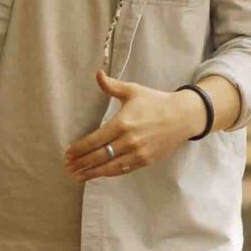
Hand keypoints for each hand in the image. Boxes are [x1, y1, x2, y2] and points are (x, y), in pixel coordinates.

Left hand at [63, 71, 206, 182]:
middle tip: (68, 167)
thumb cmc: (156, 102)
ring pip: (109, 167)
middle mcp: (129, 140)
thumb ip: (112, 86)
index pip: (94, 140)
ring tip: (77, 176)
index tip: (68, 153)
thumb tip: (98, 74)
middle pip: (99, 156)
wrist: (182, 116)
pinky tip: (98, 174)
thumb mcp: (133, 91)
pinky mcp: (145, 161)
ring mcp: (138, 153)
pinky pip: (123, 170)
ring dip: (91, 173)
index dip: (79, 148)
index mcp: (122, 123)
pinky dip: (108, 173)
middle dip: (81, 163)